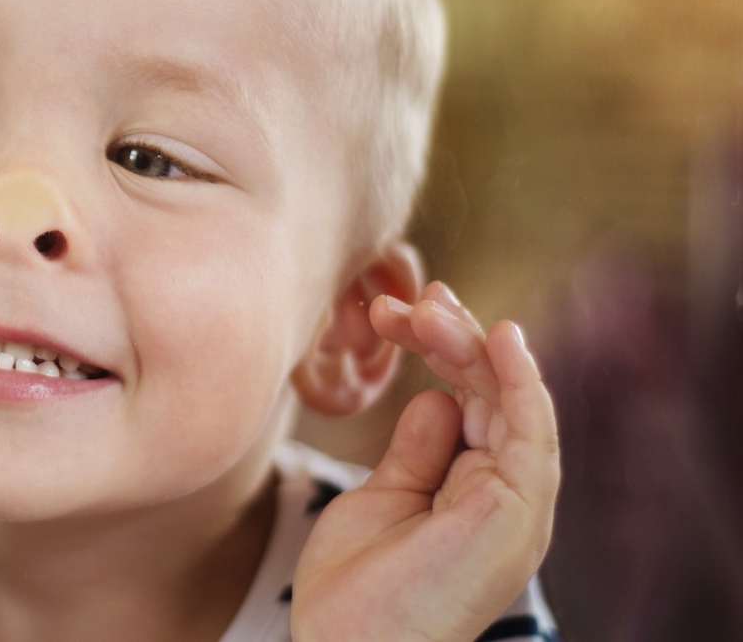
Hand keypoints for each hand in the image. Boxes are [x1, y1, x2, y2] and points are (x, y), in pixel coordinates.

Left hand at [292, 282, 558, 641]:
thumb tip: (436, 396)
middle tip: (408, 300)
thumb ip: (417, 449)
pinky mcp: (519, 513)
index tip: (400, 312)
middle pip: (492, 393)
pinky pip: (532, 433)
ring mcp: (515, 504)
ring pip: (511, 401)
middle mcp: (502, 493)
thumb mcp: (384, 497)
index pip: (471, 400)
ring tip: (428, 310)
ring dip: (472, 347)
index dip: (443, 349)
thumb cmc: (357, 589)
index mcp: (472, 489)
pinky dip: (521, 381)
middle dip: (452, 337)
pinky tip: (501, 338)